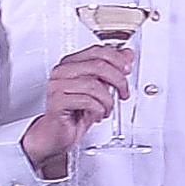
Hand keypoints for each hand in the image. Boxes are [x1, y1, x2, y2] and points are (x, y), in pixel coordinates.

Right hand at [20, 42, 134, 176]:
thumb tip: (127, 55)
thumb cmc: (75, 112)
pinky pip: (86, 101)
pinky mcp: (57, 102)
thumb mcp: (99, 89)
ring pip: (94, 85)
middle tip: (123, 93)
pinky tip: (97, 115)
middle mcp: (62, 71)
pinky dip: (98, 110)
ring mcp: (57, 86)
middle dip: (118, 80)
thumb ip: (112, 70)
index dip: (117, 59)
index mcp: (70, 63)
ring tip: (106, 109)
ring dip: (108, 101)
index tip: (127, 69)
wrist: (57, 134)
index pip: (97, 51)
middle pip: (98, 66)